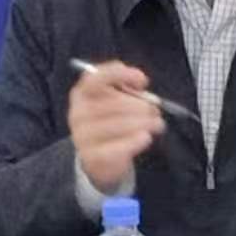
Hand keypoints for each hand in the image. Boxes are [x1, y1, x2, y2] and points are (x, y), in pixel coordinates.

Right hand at [68, 60, 163, 191]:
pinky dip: (136, 140)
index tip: (143, 81)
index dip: (120, 75)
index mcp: (82, 94)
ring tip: (157, 124)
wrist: (98, 159)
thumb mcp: (116, 102)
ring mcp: (83, 137)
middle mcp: (78, 114)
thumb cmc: (111, 123)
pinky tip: (146, 137)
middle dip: (141, 106)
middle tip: (155, 110)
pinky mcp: (92, 157)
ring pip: (120, 125)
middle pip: (113, 104)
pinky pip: (119, 147)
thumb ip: (128, 91)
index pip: (94, 78)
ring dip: (144, 123)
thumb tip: (145, 91)